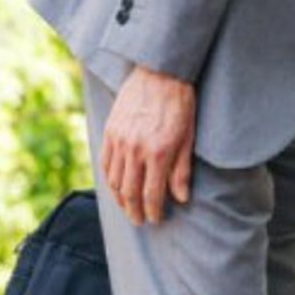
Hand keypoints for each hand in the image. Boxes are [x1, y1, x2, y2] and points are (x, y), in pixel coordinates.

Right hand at [101, 65, 195, 225]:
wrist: (160, 73)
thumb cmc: (181, 104)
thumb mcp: (189, 138)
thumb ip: (182, 170)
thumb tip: (182, 198)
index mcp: (159, 153)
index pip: (152, 194)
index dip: (153, 211)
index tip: (155, 220)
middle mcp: (136, 150)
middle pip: (130, 191)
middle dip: (134, 211)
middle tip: (139, 221)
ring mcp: (119, 141)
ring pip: (114, 180)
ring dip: (120, 199)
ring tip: (128, 208)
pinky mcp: (110, 131)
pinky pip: (105, 163)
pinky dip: (109, 179)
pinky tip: (116, 187)